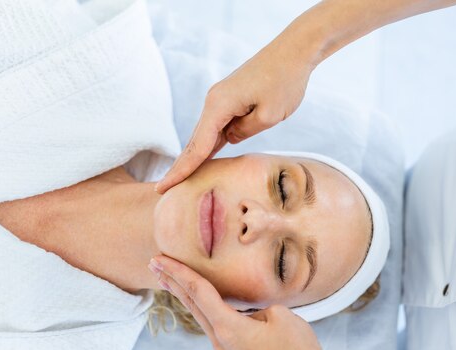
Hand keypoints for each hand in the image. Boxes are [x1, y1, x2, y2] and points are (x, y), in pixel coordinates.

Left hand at [147, 255, 329, 349]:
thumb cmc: (297, 349)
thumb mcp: (280, 314)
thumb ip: (256, 306)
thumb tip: (247, 309)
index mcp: (229, 328)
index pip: (199, 292)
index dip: (179, 272)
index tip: (160, 259)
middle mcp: (221, 341)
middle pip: (191, 305)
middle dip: (172, 282)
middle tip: (154, 264)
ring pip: (200, 317)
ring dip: (185, 297)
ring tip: (170, 280)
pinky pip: (213, 327)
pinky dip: (202, 309)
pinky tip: (203, 303)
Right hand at [154, 38, 313, 193]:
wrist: (293, 52)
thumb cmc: (284, 82)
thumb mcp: (268, 116)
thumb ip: (244, 132)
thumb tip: (229, 137)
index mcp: (219, 105)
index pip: (197, 147)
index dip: (181, 171)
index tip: (163, 188)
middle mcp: (214, 101)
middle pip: (194, 142)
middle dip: (180, 167)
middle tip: (162, 190)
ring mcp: (220, 100)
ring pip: (204, 135)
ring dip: (193, 158)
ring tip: (178, 181)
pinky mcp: (230, 100)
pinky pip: (216, 128)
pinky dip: (208, 145)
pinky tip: (202, 160)